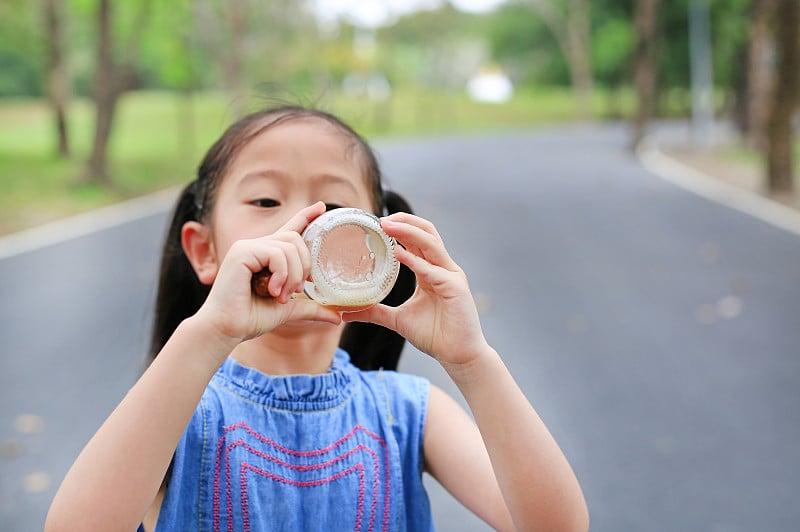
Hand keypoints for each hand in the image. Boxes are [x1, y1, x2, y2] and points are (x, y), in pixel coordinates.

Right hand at [195, 202, 341, 345]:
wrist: (226, 328)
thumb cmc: (251, 318)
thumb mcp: (289, 309)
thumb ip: (311, 307)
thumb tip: (337, 318)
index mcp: (266, 255)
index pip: (290, 229)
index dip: (306, 216)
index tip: (321, 207)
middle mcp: (257, 246)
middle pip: (296, 239)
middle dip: (303, 267)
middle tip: (294, 291)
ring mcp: (248, 246)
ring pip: (289, 247)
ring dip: (292, 275)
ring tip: (280, 295)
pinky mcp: (242, 251)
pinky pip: (276, 254)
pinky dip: (281, 274)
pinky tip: (271, 290)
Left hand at [342, 213, 489, 366]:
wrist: (458, 356)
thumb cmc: (435, 336)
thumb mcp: (397, 319)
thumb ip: (375, 311)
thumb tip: (345, 312)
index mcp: (431, 271)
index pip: (418, 239)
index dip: (400, 227)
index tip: (375, 223)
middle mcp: (443, 268)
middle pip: (426, 232)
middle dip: (404, 221)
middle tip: (379, 218)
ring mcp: (451, 276)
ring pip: (430, 243)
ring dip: (408, 231)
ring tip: (386, 225)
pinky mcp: (455, 288)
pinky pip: (433, 270)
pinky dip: (415, 260)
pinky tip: (398, 254)